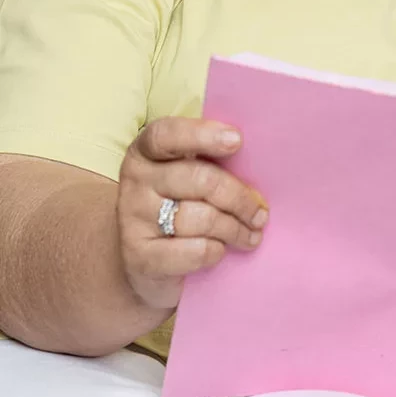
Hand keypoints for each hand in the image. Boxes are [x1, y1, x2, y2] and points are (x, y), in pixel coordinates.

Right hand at [116, 117, 267, 310]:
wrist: (142, 262)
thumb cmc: (180, 204)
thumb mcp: (188, 174)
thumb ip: (212, 161)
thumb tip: (261, 162)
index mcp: (147, 151)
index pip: (167, 135)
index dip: (202, 135)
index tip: (237, 141)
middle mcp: (135, 181)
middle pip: (199, 179)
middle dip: (239, 198)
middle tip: (261, 214)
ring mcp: (133, 219)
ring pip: (200, 218)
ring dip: (234, 229)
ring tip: (251, 235)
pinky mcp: (138, 256)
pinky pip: (192, 251)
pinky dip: (214, 251)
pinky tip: (220, 250)